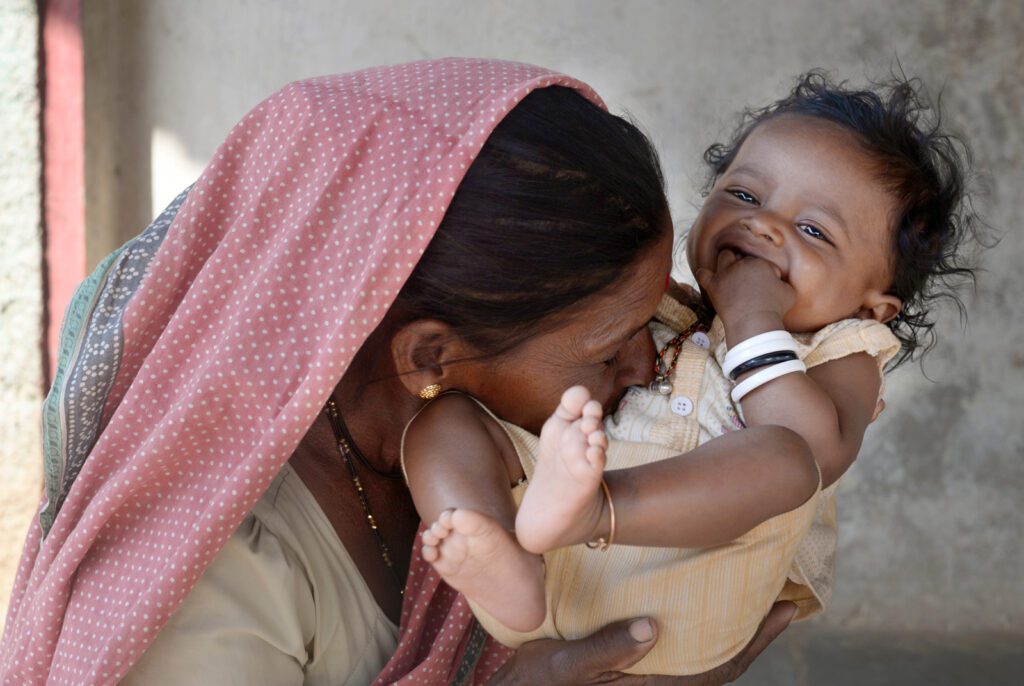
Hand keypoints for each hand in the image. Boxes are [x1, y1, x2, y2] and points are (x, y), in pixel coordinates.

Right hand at [487, 601, 797, 684]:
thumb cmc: (535, 682)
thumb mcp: (564, 665)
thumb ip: (605, 651)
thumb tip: (650, 629)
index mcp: (649, 684)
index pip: (719, 664)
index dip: (757, 640)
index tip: (788, 608)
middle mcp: (656, 680)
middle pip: (721, 656)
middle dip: (754, 629)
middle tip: (782, 591)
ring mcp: (646, 673)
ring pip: (702, 650)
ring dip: (730, 624)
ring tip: (749, 590)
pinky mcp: (631, 665)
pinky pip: (680, 647)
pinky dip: (699, 625)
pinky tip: (697, 600)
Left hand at [695, 250, 794, 335]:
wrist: (755, 322)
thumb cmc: (775, 309)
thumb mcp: (789, 292)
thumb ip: (782, 282)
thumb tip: (778, 281)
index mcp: (761, 263)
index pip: (764, 263)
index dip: (767, 274)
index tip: (768, 287)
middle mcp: (742, 264)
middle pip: (743, 256)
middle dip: (746, 264)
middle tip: (748, 278)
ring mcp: (726, 274)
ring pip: (724, 256)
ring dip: (728, 261)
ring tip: (731, 272)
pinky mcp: (714, 285)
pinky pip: (703, 274)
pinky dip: (704, 274)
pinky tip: (708, 277)